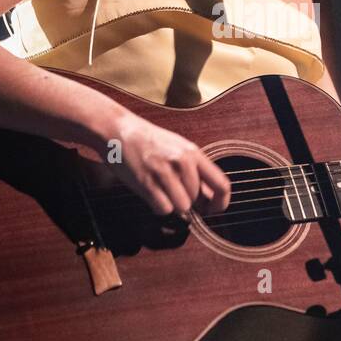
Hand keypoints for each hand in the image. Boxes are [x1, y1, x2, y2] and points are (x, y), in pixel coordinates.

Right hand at [108, 112, 231, 217]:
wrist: (118, 130)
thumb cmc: (148, 141)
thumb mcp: (178, 148)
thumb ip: (195, 170)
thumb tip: (209, 198)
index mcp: (193, 153)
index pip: (222, 184)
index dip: (220, 203)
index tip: (212, 210)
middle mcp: (182, 162)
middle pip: (196, 200)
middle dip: (185, 200)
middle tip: (170, 189)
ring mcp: (165, 172)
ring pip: (182, 207)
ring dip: (171, 204)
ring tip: (160, 189)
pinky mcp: (147, 182)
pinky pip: (163, 209)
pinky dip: (157, 206)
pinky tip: (150, 193)